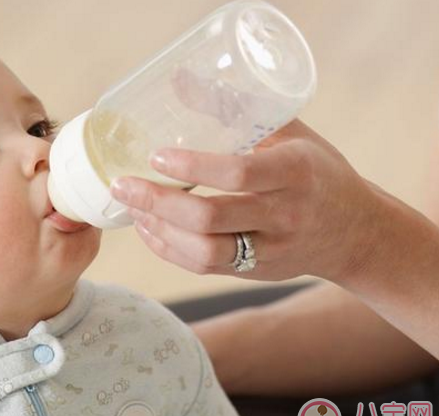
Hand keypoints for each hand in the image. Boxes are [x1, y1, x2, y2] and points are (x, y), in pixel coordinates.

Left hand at [110, 120, 381, 282]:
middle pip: (210, 218)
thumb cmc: (317, 171)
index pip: (238, 173)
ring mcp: (270, 249)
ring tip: (132, 208)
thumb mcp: (289, 131)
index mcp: (295, 171)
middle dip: (158, 203)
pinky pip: (206, 267)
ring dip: (159, 231)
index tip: (156, 157)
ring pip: (205, 252)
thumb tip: (178, 81)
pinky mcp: (257, 272)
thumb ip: (235, 109)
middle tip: (123, 185)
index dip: (192, 167)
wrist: (355, 231)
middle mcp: (284, 214)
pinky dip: (170, 250)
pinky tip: (150, 230)